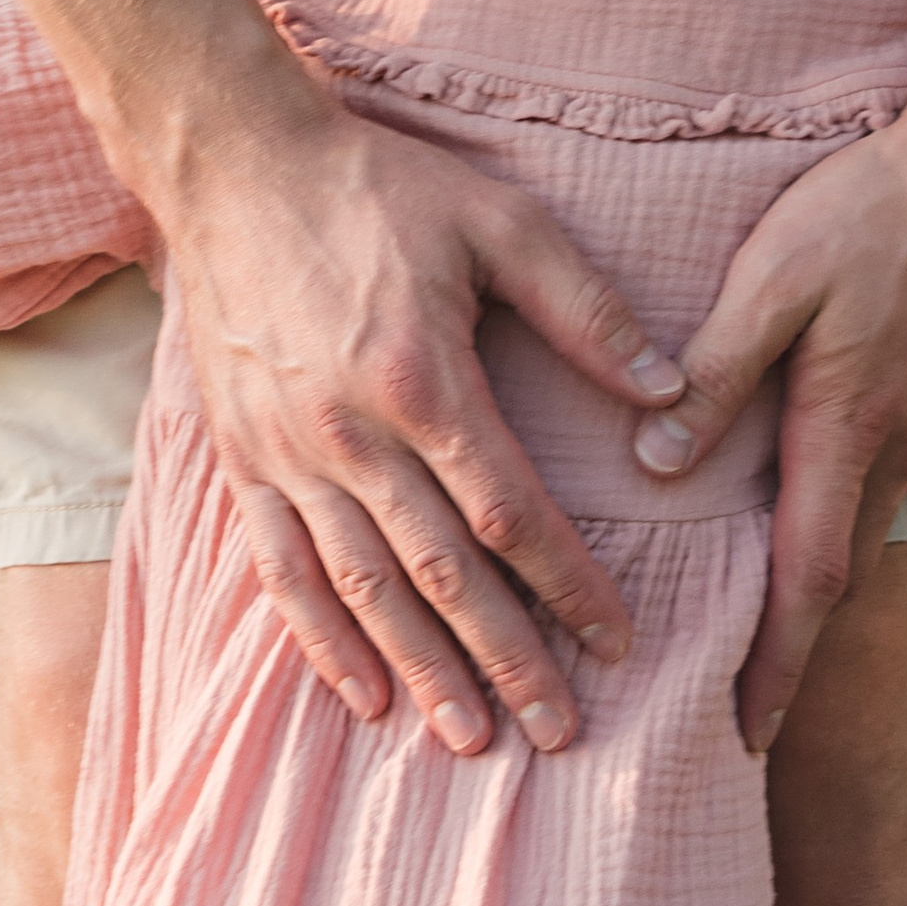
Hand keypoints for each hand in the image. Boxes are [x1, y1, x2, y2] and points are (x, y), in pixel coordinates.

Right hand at [156, 105, 687, 755]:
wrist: (236, 165)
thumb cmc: (379, 186)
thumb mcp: (499, 220)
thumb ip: (586, 308)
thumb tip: (669, 390)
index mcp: (422, 379)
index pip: (510, 514)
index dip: (569, 584)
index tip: (619, 639)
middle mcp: (350, 435)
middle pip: (441, 575)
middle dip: (507, 659)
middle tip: (561, 731)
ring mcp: (288, 455)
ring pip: (363, 589)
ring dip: (420, 672)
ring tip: (472, 740)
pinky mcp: (242, 459)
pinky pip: (280, 571)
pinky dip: (319, 641)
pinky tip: (358, 695)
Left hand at [639, 125, 906, 751]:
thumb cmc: (873, 208)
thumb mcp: (775, 277)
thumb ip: (717, 371)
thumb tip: (658, 465)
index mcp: (852, 424)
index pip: (808, 577)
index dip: (776, 662)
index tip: (748, 732)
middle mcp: (903, 442)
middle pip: (841, 569)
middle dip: (794, 643)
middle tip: (746, 703)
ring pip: (868, 522)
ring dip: (820, 577)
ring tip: (766, 616)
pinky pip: (892, 477)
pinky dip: (849, 513)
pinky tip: (815, 501)